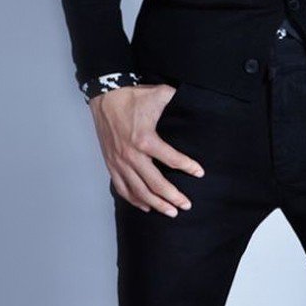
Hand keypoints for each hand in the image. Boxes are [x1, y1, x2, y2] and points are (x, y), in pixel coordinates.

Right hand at [90, 84, 204, 216]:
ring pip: (139, 191)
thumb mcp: (158, 94)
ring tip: (171, 212)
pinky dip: (134, 200)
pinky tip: (146, 206)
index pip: (172, 159)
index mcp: (146, 139)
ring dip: (156, 204)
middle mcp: (132, 155)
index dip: (188, 167)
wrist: (105, 97)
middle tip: (187, 205)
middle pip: (156, 184)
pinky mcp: (111, 164)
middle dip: (173, 197)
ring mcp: (120, 162)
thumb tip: (195, 100)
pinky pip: (122, 188)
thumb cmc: (132, 96)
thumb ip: (177, 98)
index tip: (200, 173)